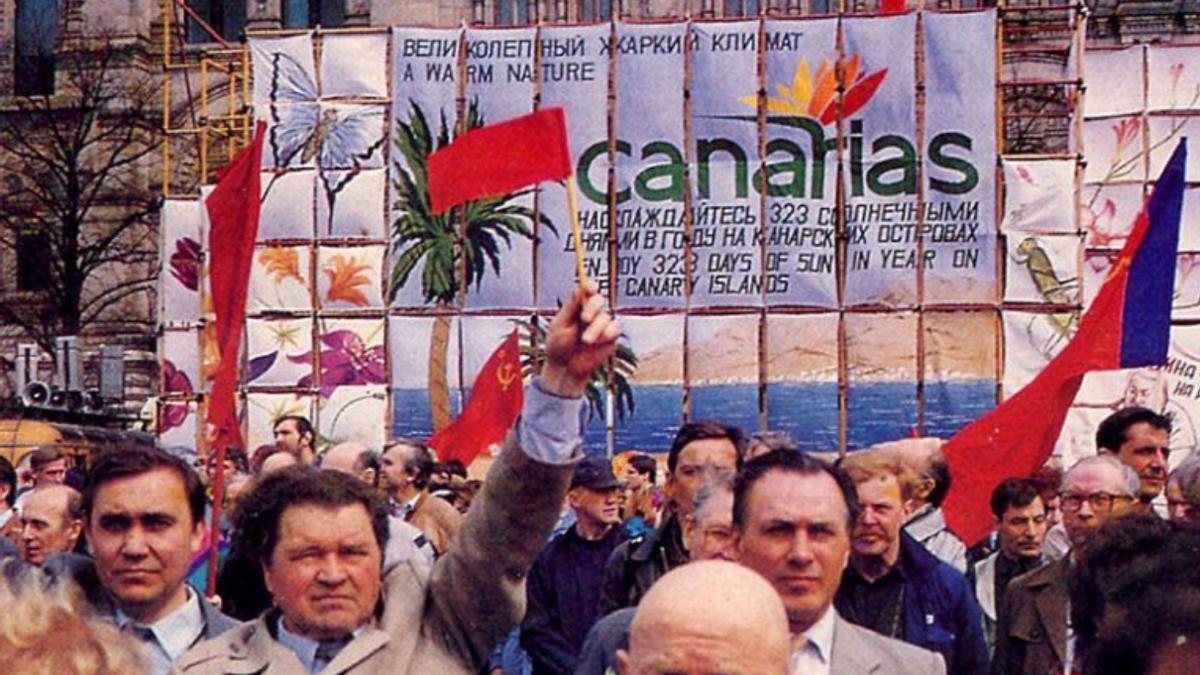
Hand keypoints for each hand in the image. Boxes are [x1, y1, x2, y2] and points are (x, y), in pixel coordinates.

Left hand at [542, 279, 619, 397]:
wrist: (565, 369)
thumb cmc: (558, 346)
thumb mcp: (560, 326)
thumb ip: (570, 308)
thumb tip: (579, 289)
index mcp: (577, 306)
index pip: (587, 290)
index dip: (590, 286)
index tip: (590, 287)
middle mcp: (591, 313)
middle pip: (598, 300)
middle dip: (592, 307)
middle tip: (584, 319)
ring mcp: (602, 324)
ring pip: (606, 316)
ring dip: (596, 328)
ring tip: (585, 341)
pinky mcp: (610, 337)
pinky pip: (615, 328)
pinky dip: (607, 333)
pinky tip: (598, 342)